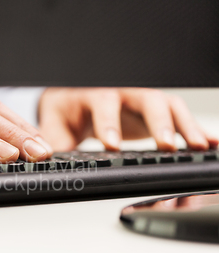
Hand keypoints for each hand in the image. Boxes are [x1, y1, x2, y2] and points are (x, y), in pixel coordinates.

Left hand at [38, 88, 217, 150]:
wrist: (76, 97)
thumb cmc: (67, 108)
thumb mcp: (55, 121)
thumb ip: (55, 139)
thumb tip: (50, 159)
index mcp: (94, 93)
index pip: (104, 104)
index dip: (109, 123)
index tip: (112, 143)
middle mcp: (123, 92)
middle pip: (145, 99)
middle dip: (157, 121)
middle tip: (164, 145)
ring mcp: (141, 100)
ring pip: (167, 106)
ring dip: (183, 126)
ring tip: (197, 146)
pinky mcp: (154, 112)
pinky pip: (178, 116)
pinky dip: (194, 129)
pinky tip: (210, 143)